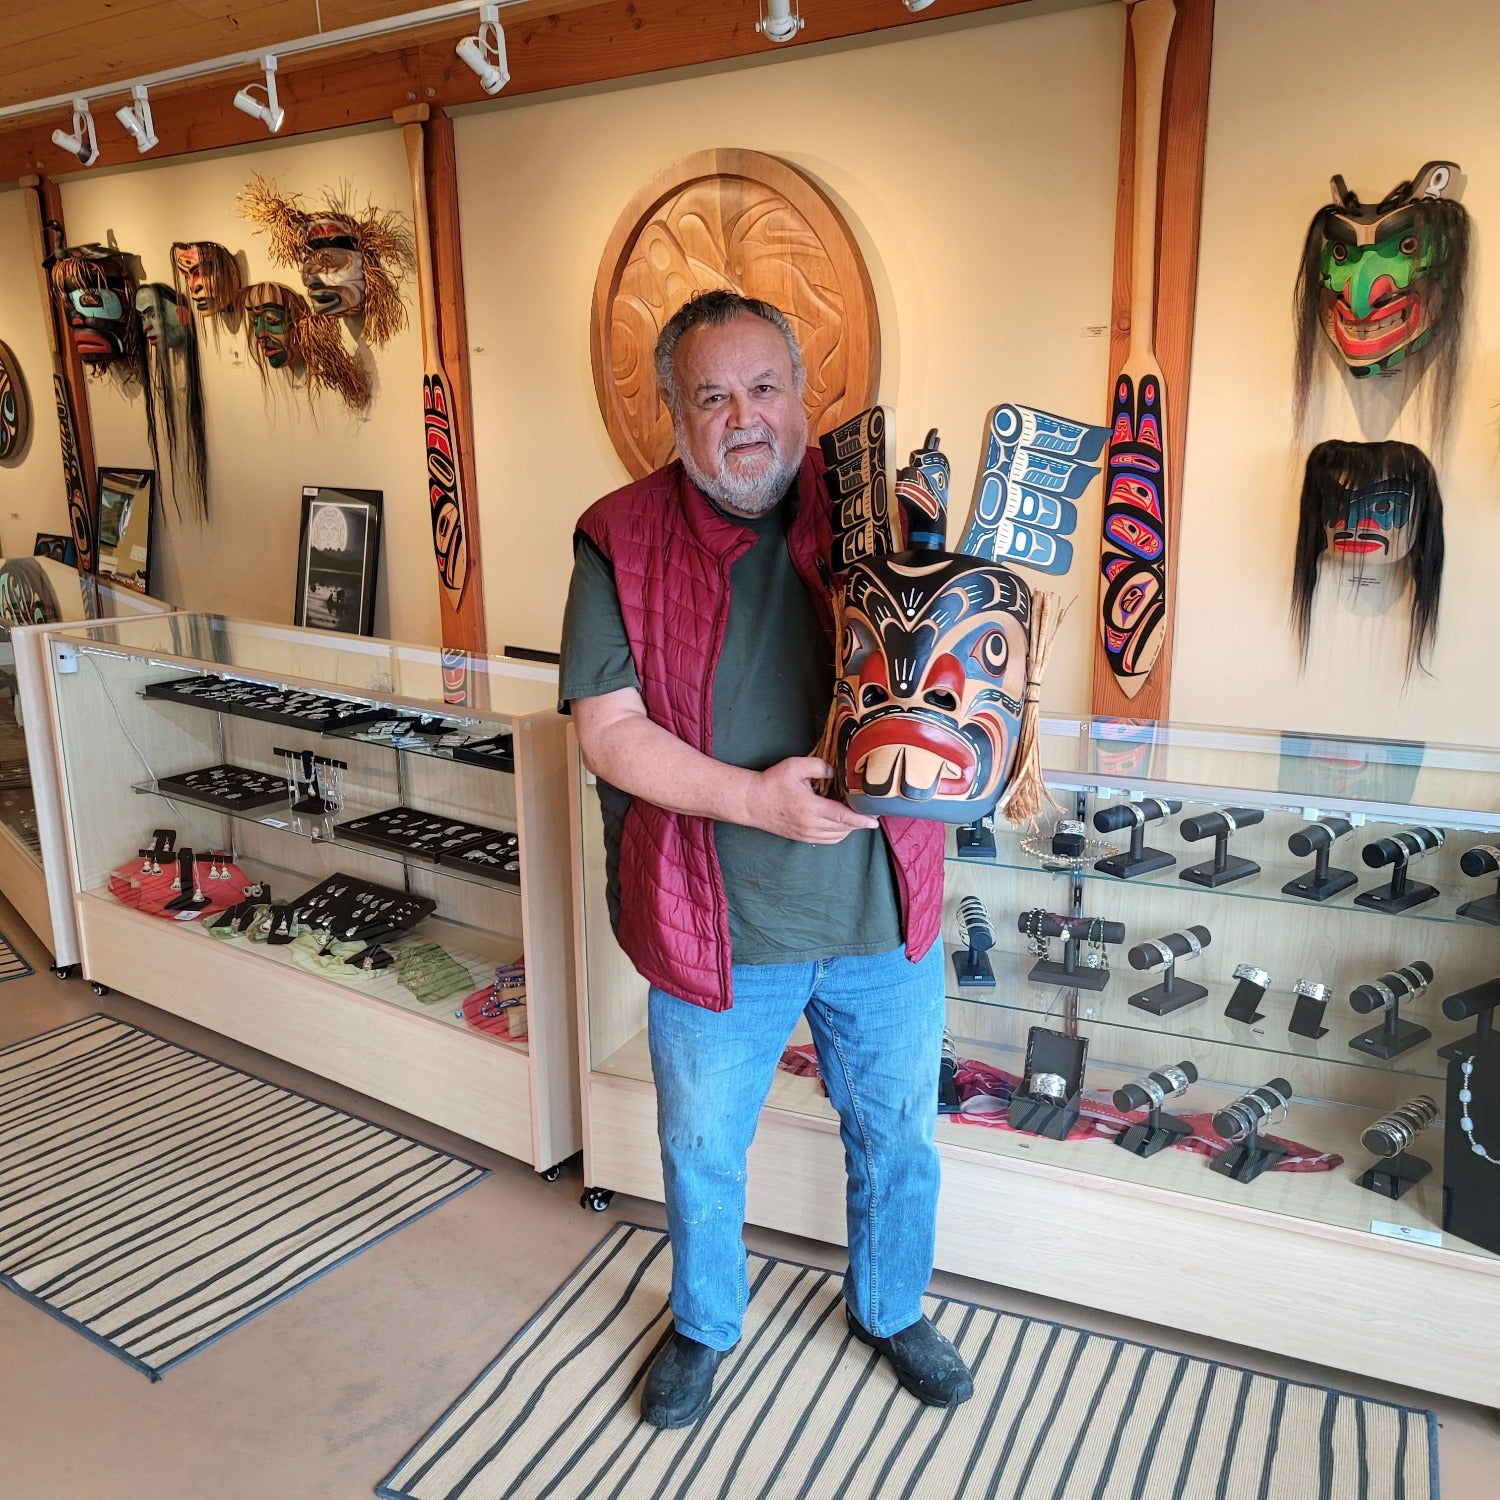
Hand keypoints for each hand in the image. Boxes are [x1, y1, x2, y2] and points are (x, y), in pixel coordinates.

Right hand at [745, 758, 879, 843]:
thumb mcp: (795, 766)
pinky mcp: (802, 838)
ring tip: (856, 815)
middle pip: (844, 829)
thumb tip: (837, 772)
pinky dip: (838, 833)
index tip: (875, 820)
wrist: (751, 802)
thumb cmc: (772, 782)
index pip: (843, 818)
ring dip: (849, 828)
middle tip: (869, 811)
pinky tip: (841, 823)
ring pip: (837, 837)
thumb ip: (819, 766)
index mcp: (811, 808)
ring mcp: (806, 834)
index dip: (862, 820)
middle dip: (859, 822)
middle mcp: (811, 826)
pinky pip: (828, 840)